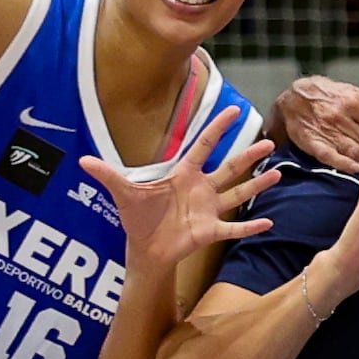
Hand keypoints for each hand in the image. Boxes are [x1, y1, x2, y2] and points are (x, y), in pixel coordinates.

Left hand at [89, 103, 276, 274]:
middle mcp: (201, 189)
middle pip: (230, 168)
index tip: (235, 110)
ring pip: (238, 194)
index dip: (218, 128)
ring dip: (257, 185)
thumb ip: (107, 175)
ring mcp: (208, 209)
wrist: (145, 248)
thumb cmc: (137, 217)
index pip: (204, 145)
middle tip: (269, 143)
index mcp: (183, 174)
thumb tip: (81, 160)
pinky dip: (250, 226)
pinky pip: (234, 228)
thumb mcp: (123, 192)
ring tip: (277, 174)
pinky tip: (269, 222)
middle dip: (249, 156)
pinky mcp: (210, 230)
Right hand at [267, 72, 358, 179]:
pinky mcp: (313, 142)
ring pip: (354, 149)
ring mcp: (326, 129)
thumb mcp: (358, 94)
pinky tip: (356, 170)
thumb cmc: (333, 96)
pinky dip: (343, 163)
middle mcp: (341, 115)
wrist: (295, 96)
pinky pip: (330, 155)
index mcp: (355, 101)